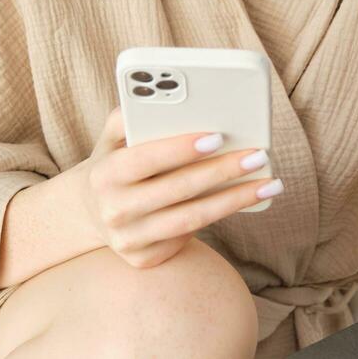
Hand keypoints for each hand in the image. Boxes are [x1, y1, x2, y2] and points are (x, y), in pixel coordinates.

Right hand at [76, 106, 278, 268]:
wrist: (90, 211)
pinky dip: (221, 215)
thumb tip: (167, 99)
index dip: (181, 148)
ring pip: (192, 219)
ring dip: (234, 199)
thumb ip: (131, 114)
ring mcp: (129, 240)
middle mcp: (114, 210)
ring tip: (268, 182)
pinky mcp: (145, 259)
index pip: (145, 159)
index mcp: (104, 174)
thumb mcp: (111, 137)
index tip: (218, 136)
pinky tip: (244, 199)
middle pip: (177, 190)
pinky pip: (189, 236)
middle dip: (222, 171)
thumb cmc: (114, 161)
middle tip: (258, 155)